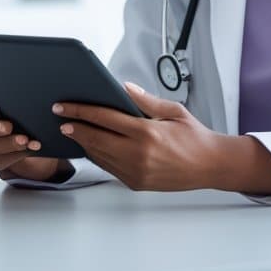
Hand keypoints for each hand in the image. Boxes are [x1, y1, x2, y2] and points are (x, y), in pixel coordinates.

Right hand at [0, 101, 66, 181]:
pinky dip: (18, 154)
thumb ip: (18, 98)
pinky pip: (3, 160)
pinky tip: (31, 147)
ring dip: (7, 143)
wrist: (32, 135)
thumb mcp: (21, 103)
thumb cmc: (23, 115)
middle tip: (9, 126)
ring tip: (24, 139)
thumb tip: (34, 95)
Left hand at [53, 82, 227, 191]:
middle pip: (95, 140)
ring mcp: (137, 172)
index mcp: (147, 133)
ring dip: (84, 143)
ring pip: (100, 156)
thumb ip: (145, 100)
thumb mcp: (173, 111)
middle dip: (75, 128)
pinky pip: (109, 167)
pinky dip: (98, 156)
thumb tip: (123, 87)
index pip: (104, 118)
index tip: (63, 107)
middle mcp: (139, 155)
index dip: (80, 111)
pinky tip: (92, 145)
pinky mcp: (136, 183)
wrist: (211, 166)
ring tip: (72, 130)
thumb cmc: (194, 136)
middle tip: (60, 118)